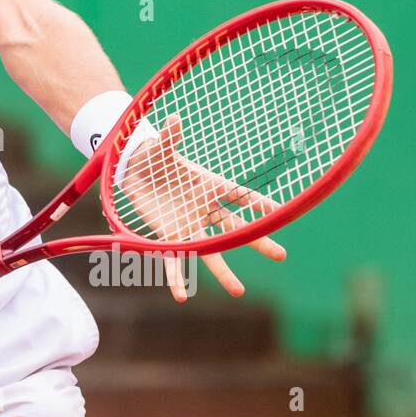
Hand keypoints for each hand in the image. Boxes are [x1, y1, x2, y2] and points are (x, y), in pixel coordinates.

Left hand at [120, 113, 286, 300]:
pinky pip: (174, 260)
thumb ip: (169, 138)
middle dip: (257, 241)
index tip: (281, 212)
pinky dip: (176, 278)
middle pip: (236, 228)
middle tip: (281, 255)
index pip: (240, 195)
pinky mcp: (169, 236)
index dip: (259, 202)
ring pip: (210, 252)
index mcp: (209, 185)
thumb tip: (173, 120)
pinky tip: (181, 296)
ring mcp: (189, 225)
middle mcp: (205, 208)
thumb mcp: (160, 147)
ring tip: (238, 291)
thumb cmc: (154, 156)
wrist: (134, 170)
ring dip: (223, 272)